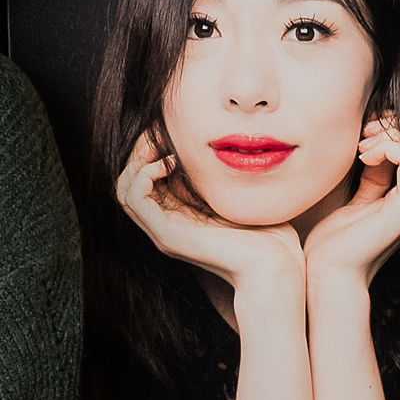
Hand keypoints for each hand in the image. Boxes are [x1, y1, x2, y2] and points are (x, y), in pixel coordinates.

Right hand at [117, 129, 305, 307]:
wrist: (275, 266)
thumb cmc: (268, 235)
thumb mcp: (238, 196)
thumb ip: (219, 177)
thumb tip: (217, 146)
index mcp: (181, 216)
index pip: (146, 180)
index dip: (150, 152)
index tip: (172, 133)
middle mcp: (167, 225)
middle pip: (128, 183)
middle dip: (139, 152)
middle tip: (160, 135)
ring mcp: (164, 232)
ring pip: (124, 190)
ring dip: (138, 161)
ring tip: (164, 149)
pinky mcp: (167, 235)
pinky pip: (133, 199)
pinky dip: (143, 174)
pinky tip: (168, 163)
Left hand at [300, 112, 399, 292]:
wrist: (329, 274)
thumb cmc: (334, 243)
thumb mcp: (355, 199)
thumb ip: (371, 176)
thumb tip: (373, 147)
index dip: (390, 132)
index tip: (361, 137)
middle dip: (390, 128)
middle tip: (361, 136)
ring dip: (387, 136)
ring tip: (361, 147)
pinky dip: (388, 147)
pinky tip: (364, 157)